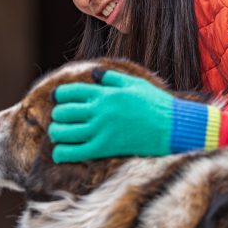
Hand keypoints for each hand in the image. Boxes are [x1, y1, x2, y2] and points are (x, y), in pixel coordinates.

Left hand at [49, 70, 220, 162]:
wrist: (171, 127)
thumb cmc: (155, 103)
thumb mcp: (134, 83)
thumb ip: (111, 77)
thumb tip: (94, 73)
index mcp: (104, 93)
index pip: (69, 92)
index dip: (59, 95)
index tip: (58, 98)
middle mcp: (98, 111)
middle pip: (63, 112)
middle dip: (57, 114)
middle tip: (59, 118)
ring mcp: (100, 131)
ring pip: (63, 133)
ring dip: (56, 132)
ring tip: (58, 133)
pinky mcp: (104, 149)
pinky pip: (74, 153)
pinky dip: (62, 153)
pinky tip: (60, 153)